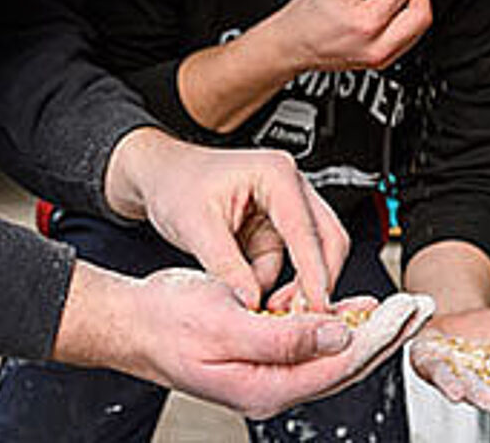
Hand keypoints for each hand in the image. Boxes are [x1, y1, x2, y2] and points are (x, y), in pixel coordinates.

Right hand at [55, 266, 432, 420]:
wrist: (131, 322)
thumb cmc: (166, 322)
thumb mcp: (224, 323)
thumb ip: (281, 337)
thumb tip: (332, 335)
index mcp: (264, 387)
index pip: (337, 365)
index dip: (375, 337)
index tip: (402, 313)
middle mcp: (271, 387)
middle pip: (342, 365)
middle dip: (383, 337)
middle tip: (415, 310)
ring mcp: (267, 374)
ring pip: (329, 356)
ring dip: (363, 330)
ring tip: (396, 307)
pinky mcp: (262, 357)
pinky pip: (308, 346)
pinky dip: (332, 325)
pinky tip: (350, 309)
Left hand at [106, 130, 348, 309]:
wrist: (161, 177)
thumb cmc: (177, 184)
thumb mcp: (195, 225)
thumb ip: (225, 266)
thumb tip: (251, 301)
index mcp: (275, 174)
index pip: (306, 230)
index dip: (314, 273)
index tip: (317, 308)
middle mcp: (289, 186)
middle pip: (328, 239)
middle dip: (317, 280)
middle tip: (300, 317)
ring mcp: (287, 207)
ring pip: (314, 253)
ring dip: (297, 285)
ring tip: (268, 310)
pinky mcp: (277, 228)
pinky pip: (292, 261)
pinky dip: (280, 282)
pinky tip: (259, 297)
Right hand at [265, 0, 431, 72]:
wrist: (292, 46)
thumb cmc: (307, 17)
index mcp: (366, 22)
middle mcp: (378, 45)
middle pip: (423, 15)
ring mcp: (381, 58)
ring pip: (420, 28)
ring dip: (415, 6)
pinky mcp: (382, 62)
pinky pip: (409, 38)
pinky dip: (407, 20)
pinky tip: (391, 9)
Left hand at [407, 307, 489, 428]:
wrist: (452, 322)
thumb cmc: (488, 334)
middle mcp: (486, 380)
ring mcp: (460, 374)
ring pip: (471, 387)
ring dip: (479, 395)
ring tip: (489, 401)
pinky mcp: (433, 365)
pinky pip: (440, 374)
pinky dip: (447, 381)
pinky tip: (455, 389)